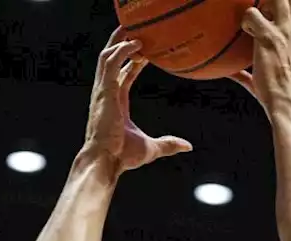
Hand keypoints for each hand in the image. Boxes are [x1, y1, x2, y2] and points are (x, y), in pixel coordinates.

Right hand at [81, 28, 192, 176]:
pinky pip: (109, 63)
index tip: (146, 50)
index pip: (122, 73)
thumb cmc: (122, 157)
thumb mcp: (151, 148)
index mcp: (115, 102)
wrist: (106, 162)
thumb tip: (188, 146)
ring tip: (136, 29)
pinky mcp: (103, 91)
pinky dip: (121, 50)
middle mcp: (107, 93)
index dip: (132, 60)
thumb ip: (169, 144)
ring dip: (120, 41)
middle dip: (121, 42)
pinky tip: (137, 44)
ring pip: (107, 55)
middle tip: (137, 29)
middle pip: (111, 59)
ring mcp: (103, 91)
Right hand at [230, 34, 290, 144]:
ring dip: (251, 58)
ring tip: (241, 41)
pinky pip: (254, 87)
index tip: (277, 29)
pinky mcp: (277, 104)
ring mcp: (282, 94)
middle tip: (255, 31)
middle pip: (274, 62)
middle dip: (265, 47)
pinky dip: (242, 78)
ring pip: (261, 71)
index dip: (284, 42)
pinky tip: (232, 67)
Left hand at [231, 0, 290, 114]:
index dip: (287, 2)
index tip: (270, 5)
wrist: (288, 105)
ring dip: (262, 4)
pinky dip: (245, 21)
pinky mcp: (270, 37)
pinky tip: (244, 31)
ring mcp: (283, 32)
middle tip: (264, 6)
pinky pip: (252, 15)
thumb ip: (249, 69)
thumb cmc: (278, 95)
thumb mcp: (267, 76)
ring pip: (277, 0)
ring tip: (252, 21)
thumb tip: (231, 71)